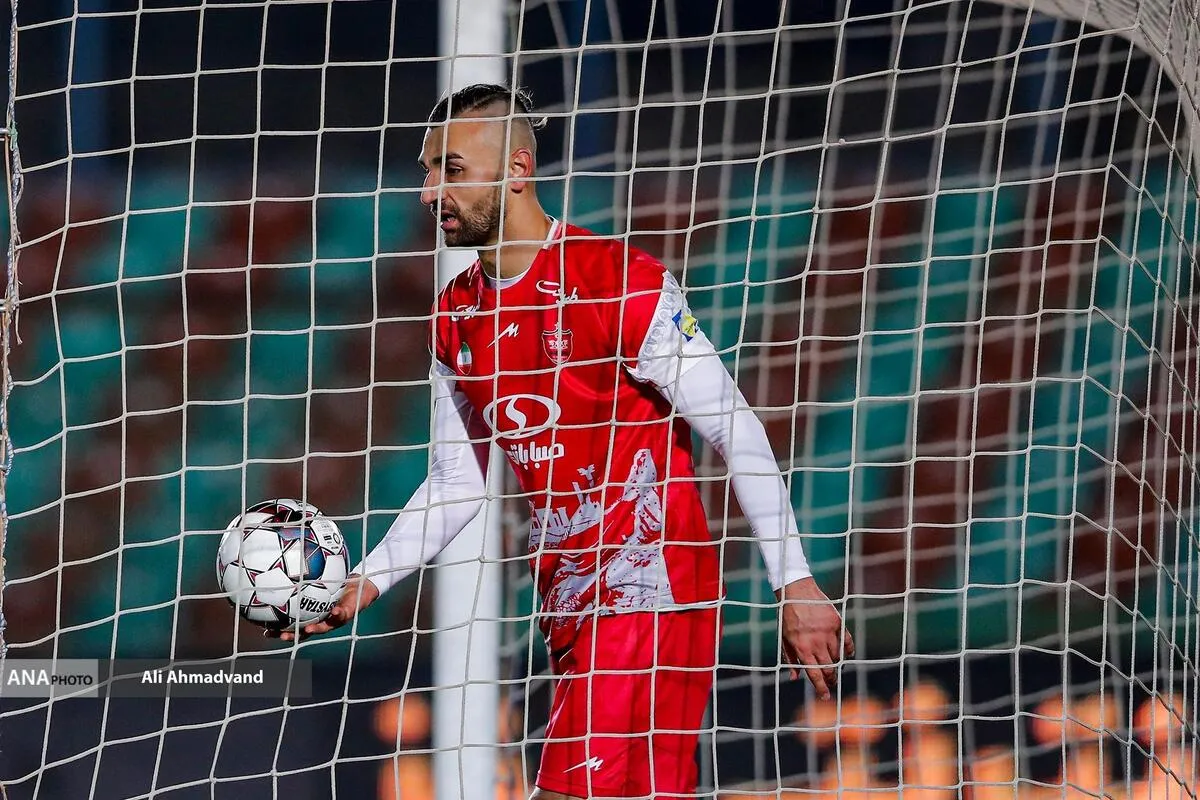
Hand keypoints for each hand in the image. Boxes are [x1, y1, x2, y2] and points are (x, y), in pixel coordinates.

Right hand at [267, 574, 379, 642]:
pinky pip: (342, 614)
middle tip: (280, 635)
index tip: (266, 631)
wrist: (361, 585)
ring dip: (315, 629)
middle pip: (304, 631)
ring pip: (323, 627)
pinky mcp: (348, 613)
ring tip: (307, 629)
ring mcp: (335, 619)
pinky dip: (337, 613)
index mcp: (313, 614)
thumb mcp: (320, 578)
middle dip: (293, 635)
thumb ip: (305, 574)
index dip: (280, 629)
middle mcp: (322, 619)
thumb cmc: (339, 582)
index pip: (293, 624)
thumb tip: (287, 561)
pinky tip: (333, 611)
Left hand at [776, 576, 853, 699]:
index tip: (825, 696)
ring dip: (837, 666)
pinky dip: (848, 651)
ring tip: (834, 668)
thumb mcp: (784, 638)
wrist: (797, 592)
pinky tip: (845, 655)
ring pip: (838, 657)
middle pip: (829, 669)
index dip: (821, 688)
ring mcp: (828, 632)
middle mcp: (817, 642)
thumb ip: (790, 659)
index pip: (814, 674)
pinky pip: (847, 642)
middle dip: (831, 680)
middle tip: (831, 683)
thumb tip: (795, 678)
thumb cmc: (788, 616)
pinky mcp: (837, 623)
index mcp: (802, 647)